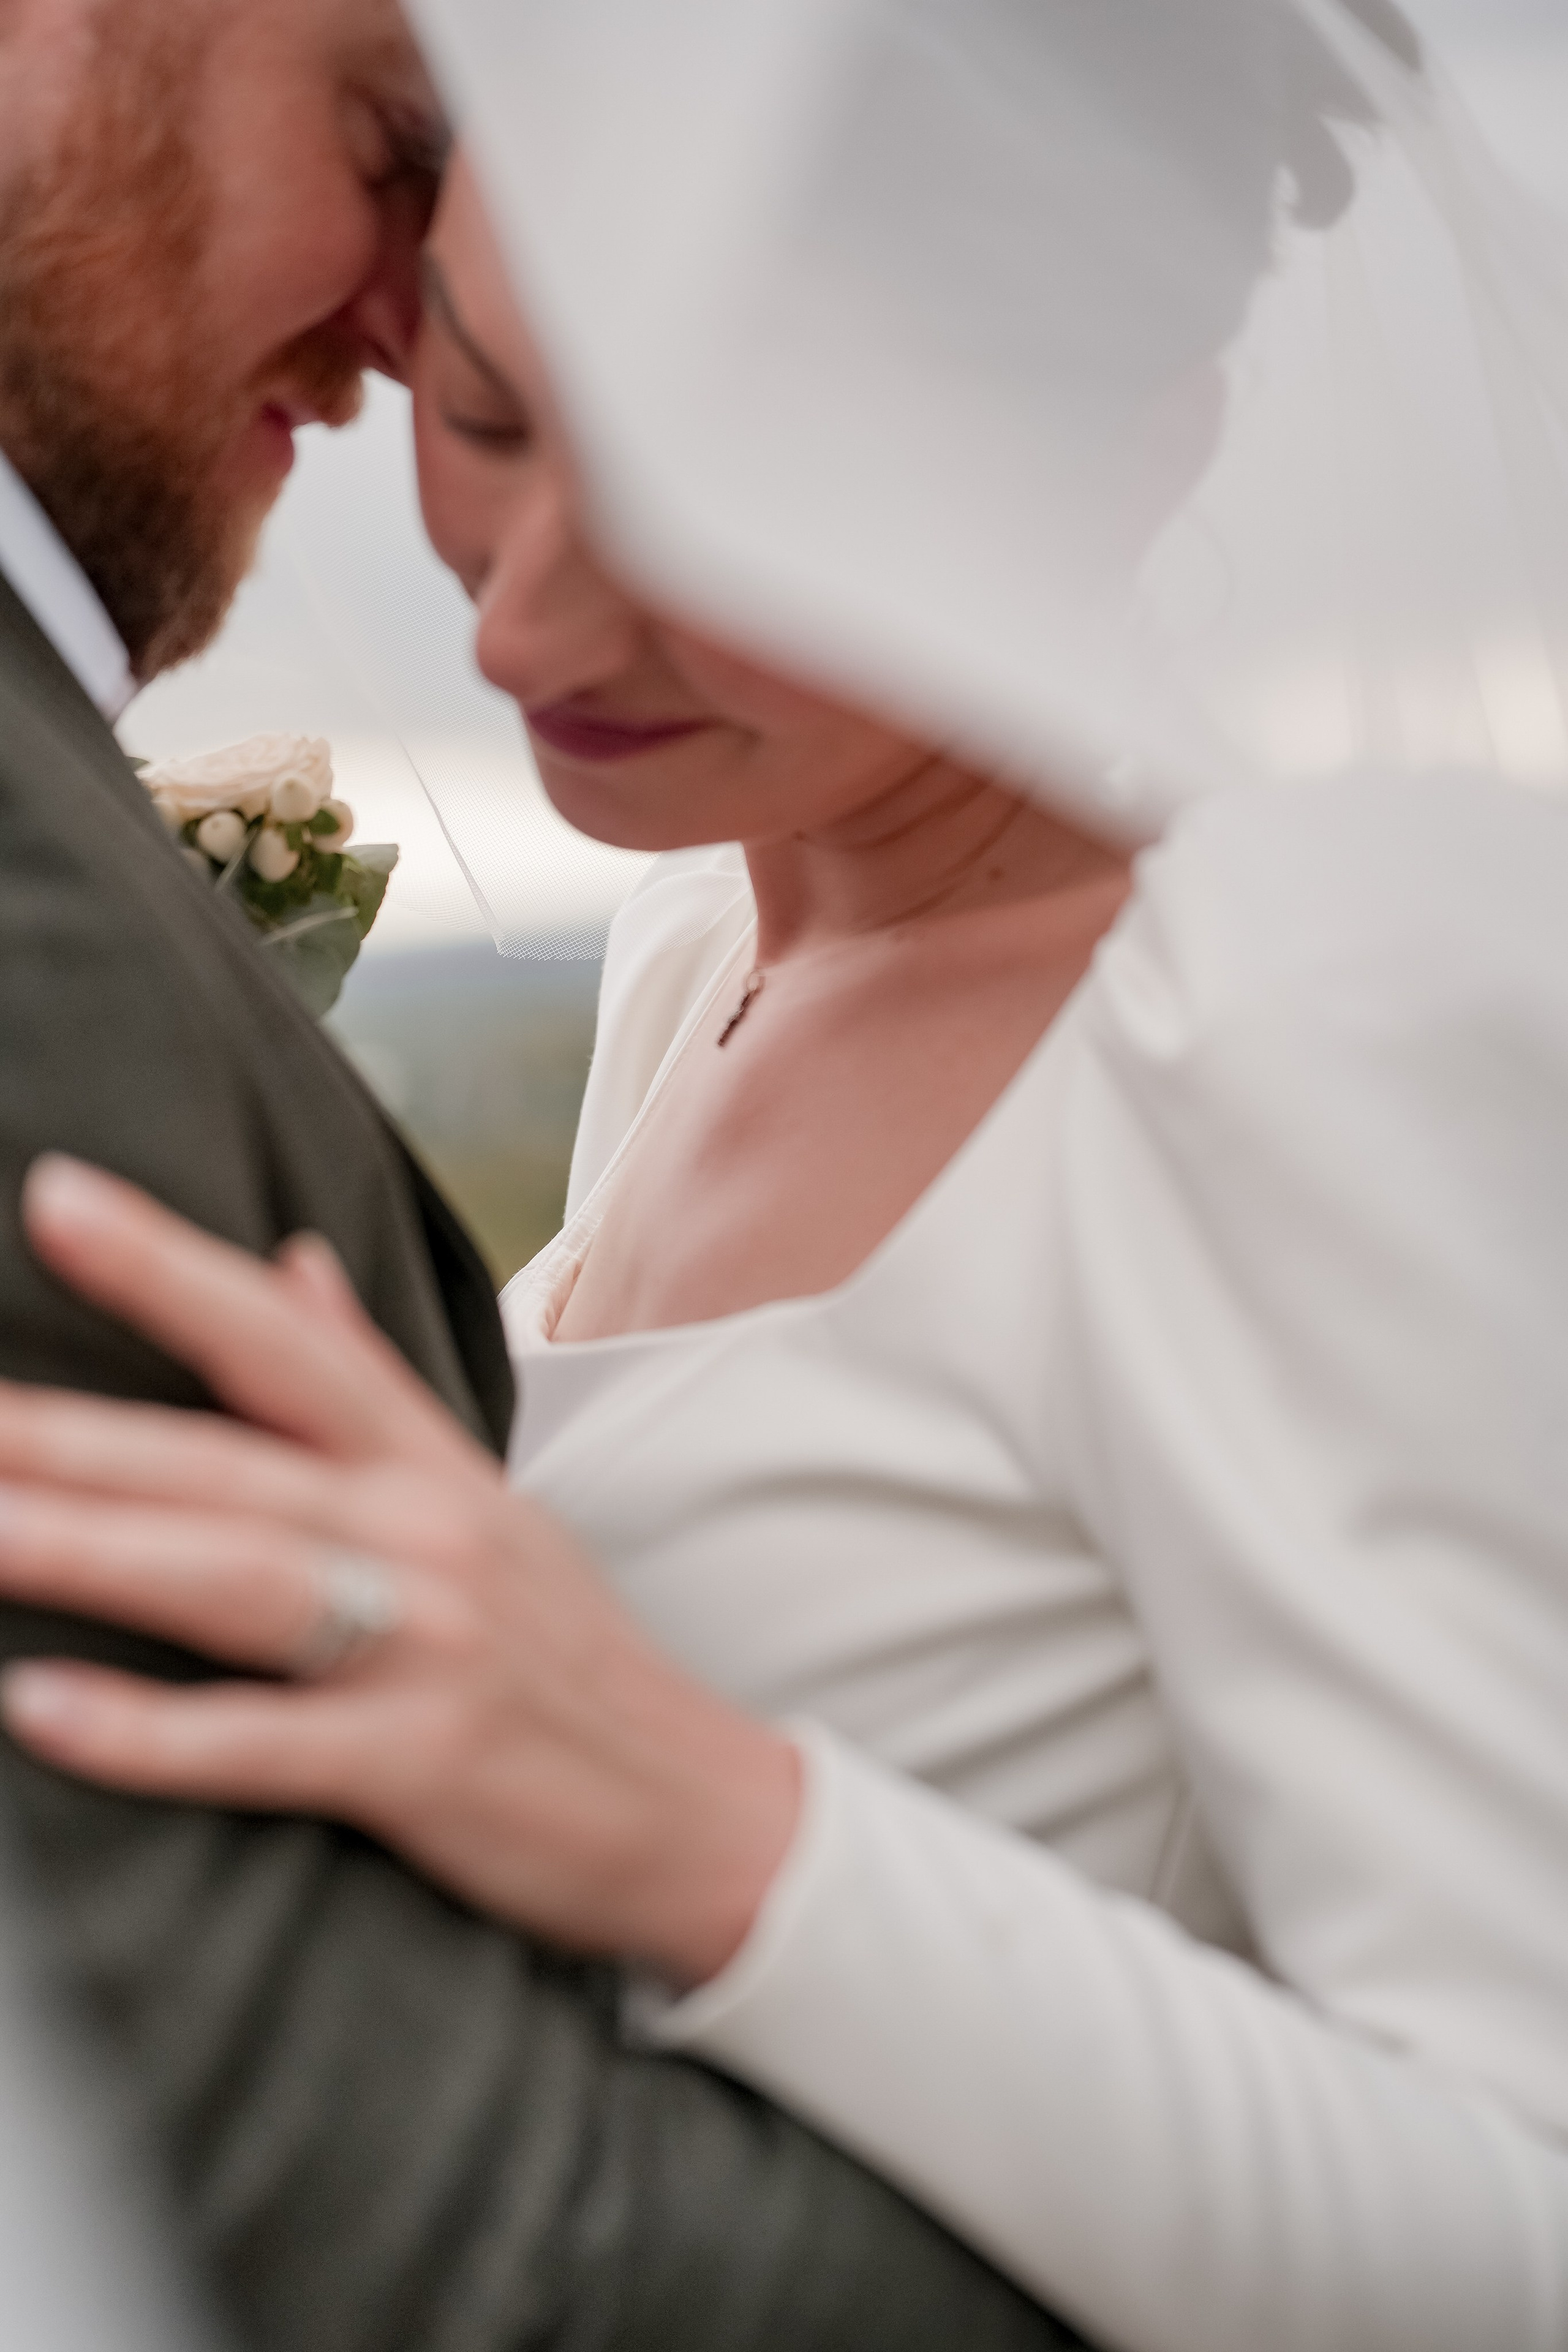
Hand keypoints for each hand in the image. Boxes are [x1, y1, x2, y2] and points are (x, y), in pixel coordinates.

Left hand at [0, 1157, 799, 1985]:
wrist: (700, 1810)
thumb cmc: (567, 1655)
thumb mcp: (483, 1497)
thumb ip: (372, 1381)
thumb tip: (290, 1259)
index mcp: (430, 1468)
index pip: (289, 1344)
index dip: (172, 1269)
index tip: (57, 1197)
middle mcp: (430, 1536)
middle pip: (230, 1462)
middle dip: (73, 1428)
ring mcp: (432, 1646)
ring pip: (241, 1578)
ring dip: (95, 1550)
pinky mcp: (426, 1765)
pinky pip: (268, 1744)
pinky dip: (152, 1733)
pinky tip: (41, 1707)